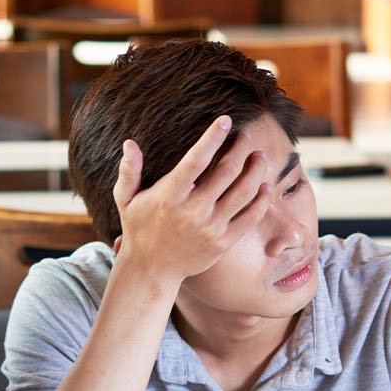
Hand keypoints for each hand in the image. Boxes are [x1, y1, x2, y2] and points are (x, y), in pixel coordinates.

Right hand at [111, 115, 272, 288]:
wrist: (151, 270)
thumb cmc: (139, 229)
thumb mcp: (127, 199)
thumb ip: (129, 171)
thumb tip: (129, 143)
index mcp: (169, 196)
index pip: (196, 160)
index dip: (213, 138)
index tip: (226, 120)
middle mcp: (192, 212)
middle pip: (227, 172)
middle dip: (240, 148)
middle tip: (246, 136)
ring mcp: (210, 228)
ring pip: (243, 192)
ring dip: (256, 170)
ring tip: (259, 157)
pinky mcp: (223, 243)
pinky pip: (250, 218)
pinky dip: (261, 199)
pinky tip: (264, 186)